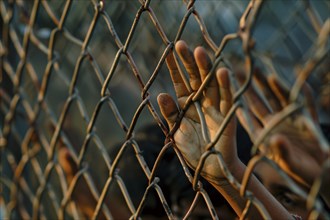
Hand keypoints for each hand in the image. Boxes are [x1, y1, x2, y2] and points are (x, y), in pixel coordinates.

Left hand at [157, 40, 237, 181]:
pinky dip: (225, 86)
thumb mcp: (175, 131)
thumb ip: (170, 114)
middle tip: (182, 45)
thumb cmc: (191, 149)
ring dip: (206, 68)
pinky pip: (227, 98)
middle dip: (189, 61)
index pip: (180, 81)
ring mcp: (215, 106)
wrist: (210, 168)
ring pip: (211, 83)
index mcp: (186, 103)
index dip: (174, 67)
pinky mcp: (228, 115)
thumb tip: (160, 95)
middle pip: (195, 77)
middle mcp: (201, 100)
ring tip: (199, 52)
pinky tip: (221, 71)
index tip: (168, 51)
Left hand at [236, 70, 329, 186]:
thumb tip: (277, 138)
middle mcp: (275, 125)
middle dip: (251, 87)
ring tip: (264, 72)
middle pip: (260, 103)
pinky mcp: (308, 121)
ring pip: (279, 98)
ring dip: (272, 85)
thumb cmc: (301, 173)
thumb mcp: (290, 163)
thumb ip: (283, 151)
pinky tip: (301, 84)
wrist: (322, 175)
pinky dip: (304, 95)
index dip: (238, 103)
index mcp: (264, 135)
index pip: (247, 116)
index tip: (228, 91)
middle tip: (241, 70)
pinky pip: (306, 105)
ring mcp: (291, 121)